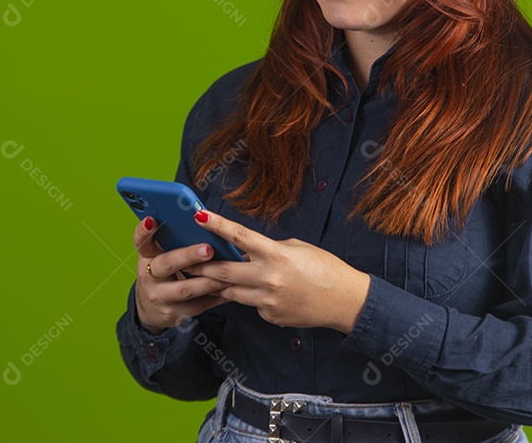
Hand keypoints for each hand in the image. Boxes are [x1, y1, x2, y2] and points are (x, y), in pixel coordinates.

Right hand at [131, 216, 232, 334]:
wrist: (152, 308)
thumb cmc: (164, 271)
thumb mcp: (161, 254)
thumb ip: (173, 239)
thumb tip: (202, 217)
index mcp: (147, 256)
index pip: (141, 241)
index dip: (144, 231)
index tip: (152, 219)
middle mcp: (149, 276)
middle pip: (166, 264)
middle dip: (188, 256)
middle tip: (208, 249)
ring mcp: (161, 296)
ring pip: (186, 288)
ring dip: (210, 279)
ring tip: (229, 268)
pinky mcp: (175, 313)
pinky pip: (200, 304)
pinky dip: (218, 294)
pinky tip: (232, 286)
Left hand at [184, 209, 370, 333]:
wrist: (345, 301)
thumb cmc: (325, 269)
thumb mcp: (297, 248)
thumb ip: (269, 249)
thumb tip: (247, 252)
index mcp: (276, 254)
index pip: (240, 236)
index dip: (216, 224)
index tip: (198, 215)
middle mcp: (269, 278)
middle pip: (224, 272)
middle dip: (201, 266)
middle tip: (186, 261)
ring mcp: (268, 301)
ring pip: (231, 292)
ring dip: (221, 283)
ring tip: (210, 276)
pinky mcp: (270, 316)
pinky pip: (251, 305)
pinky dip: (250, 297)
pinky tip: (262, 293)